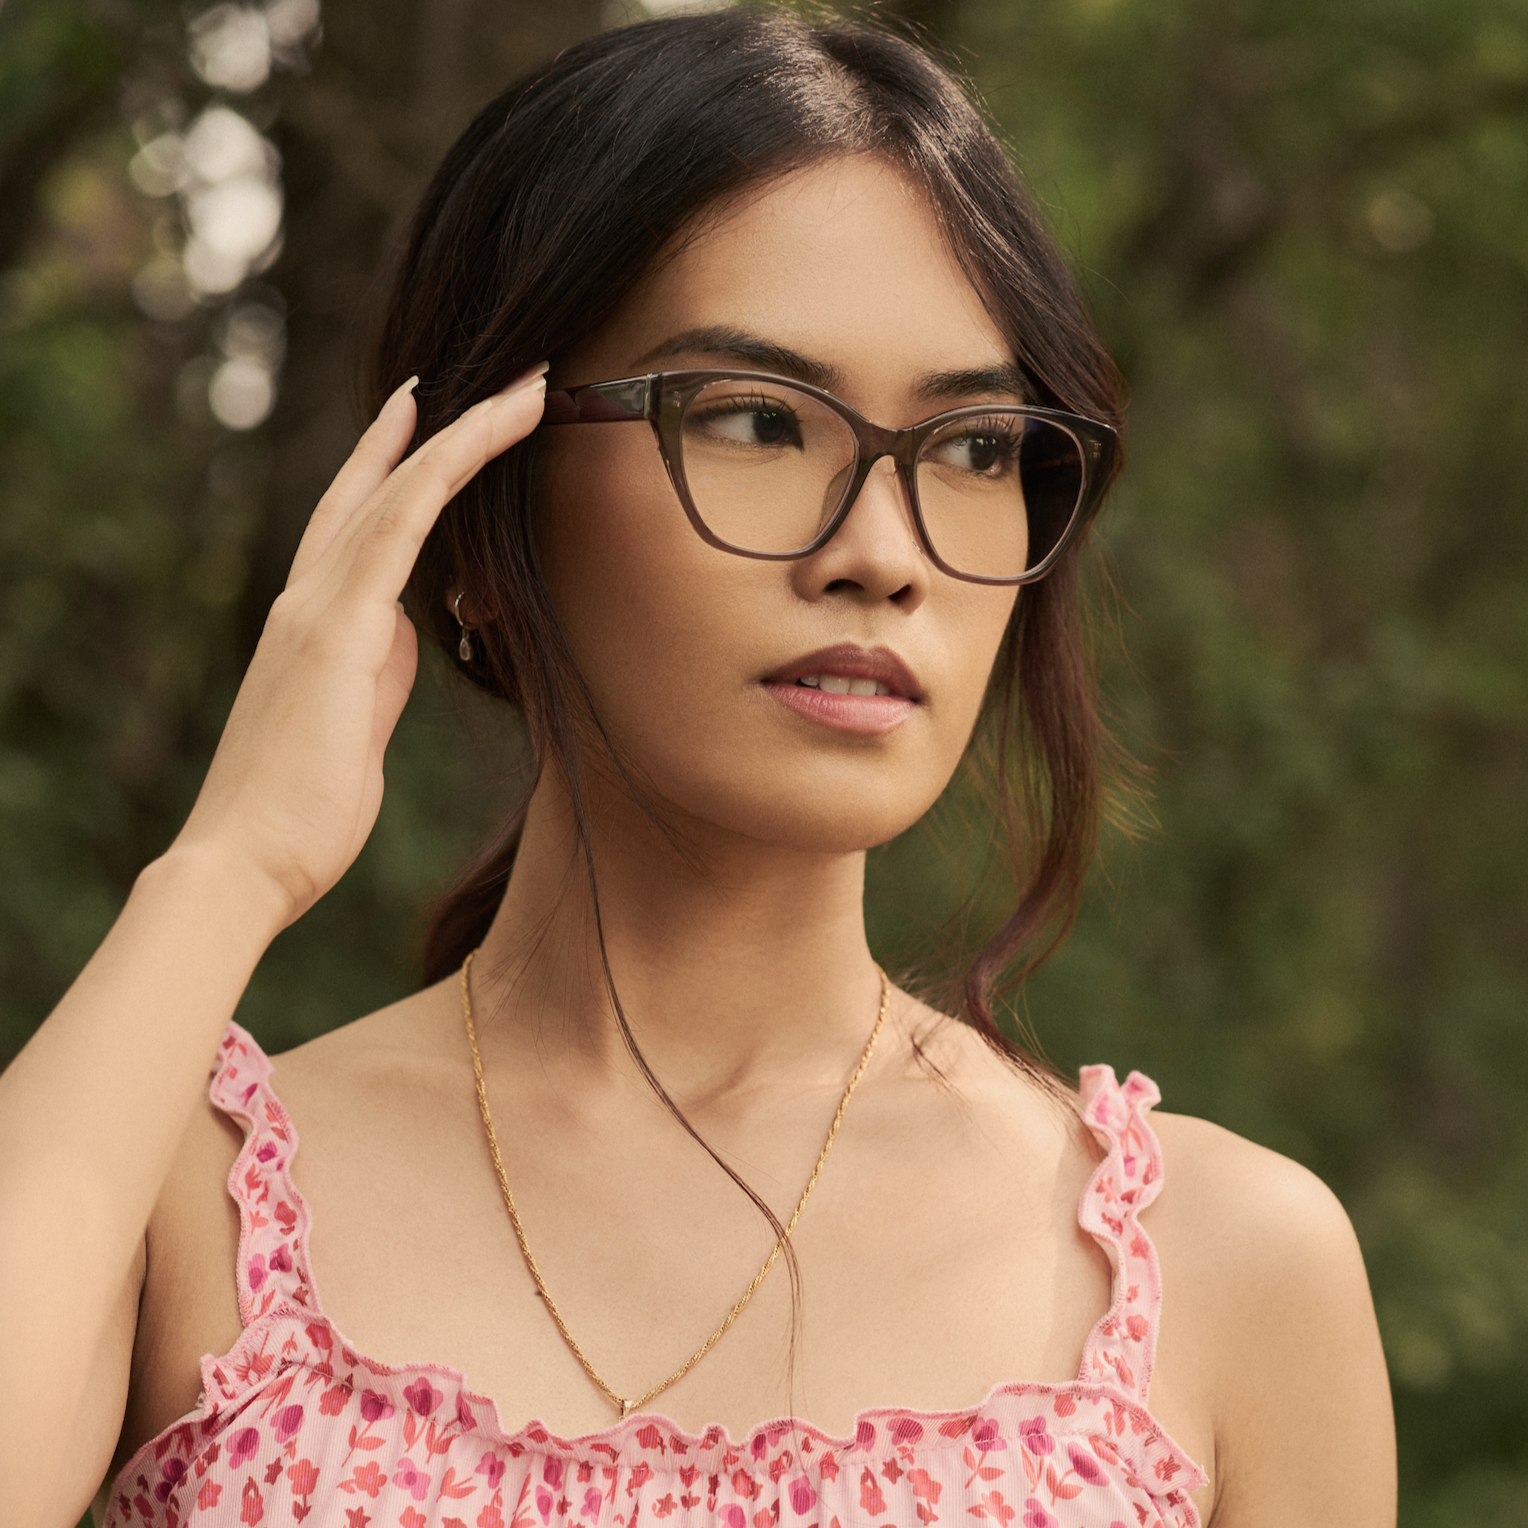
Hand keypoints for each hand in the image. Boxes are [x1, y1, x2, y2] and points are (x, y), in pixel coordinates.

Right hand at [170, 366, 547, 926]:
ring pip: (398, 492)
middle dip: (443, 430)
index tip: (439, 419)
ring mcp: (316, 607)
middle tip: (505, 382)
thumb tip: (402, 630)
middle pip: (382, 488)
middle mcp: (310, 597)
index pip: (362, 521)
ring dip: (463, 436)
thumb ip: (376, 666)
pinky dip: (438, 476)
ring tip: (522, 391)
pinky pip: (396, 530)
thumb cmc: (302, 810)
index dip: (399, 465)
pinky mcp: (333, 630)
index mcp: (318, 622)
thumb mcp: (356, 723)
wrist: (247, 861)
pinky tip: (476, 434)